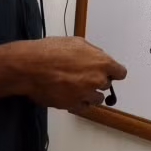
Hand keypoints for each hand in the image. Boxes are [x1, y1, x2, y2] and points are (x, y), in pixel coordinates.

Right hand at [8, 37, 126, 110]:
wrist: (30, 67)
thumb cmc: (51, 51)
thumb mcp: (77, 42)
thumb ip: (93, 52)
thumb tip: (99, 57)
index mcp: (102, 63)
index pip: (120, 73)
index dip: (114, 73)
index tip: (109, 74)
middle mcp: (97, 80)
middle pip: (106, 85)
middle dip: (97, 81)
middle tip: (83, 77)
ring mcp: (85, 94)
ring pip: (97, 99)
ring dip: (89, 94)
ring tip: (75, 87)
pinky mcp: (73, 105)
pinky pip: (83, 108)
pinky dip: (79, 103)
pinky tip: (69, 95)